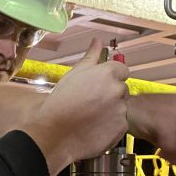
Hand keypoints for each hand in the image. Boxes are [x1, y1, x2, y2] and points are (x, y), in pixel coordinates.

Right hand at [22, 43, 128, 175]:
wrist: (54, 133)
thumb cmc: (60, 102)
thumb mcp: (73, 75)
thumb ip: (90, 57)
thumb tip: (97, 41)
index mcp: (107, 73)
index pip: (122, 69)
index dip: (111, 77)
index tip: (98, 85)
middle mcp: (117, 90)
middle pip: (122, 88)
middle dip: (111, 94)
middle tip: (91, 102)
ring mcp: (121, 110)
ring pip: (121, 106)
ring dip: (111, 110)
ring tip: (90, 117)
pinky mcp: (121, 128)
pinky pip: (120, 123)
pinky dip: (111, 125)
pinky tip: (94, 127)